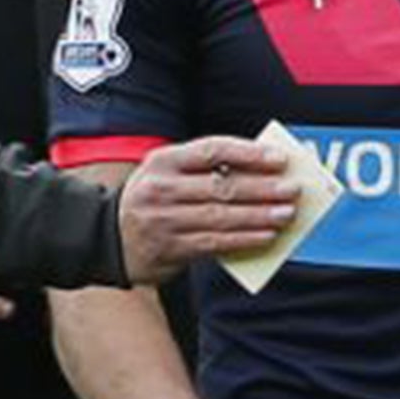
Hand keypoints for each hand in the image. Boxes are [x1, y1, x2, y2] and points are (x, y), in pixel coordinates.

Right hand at [118, 136, 298, 284]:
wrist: (107, 238)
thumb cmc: (152, 200)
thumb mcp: (165, 174)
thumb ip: (203, 171)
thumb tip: (260, 172)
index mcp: (163, 161)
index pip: (212, 150)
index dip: (248, 154)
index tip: (279, 160)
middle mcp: (161, 189)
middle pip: (222, 186)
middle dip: (263, 188)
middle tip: (292, 190)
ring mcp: (164, 220)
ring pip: (222, 217)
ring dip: (259, 216)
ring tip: (286, 213)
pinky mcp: (170, 248)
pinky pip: (215, 243)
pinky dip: (244, 239)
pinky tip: (266, 236)